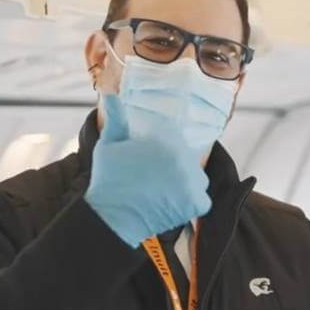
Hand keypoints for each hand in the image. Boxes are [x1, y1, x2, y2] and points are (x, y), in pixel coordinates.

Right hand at [84, 95, 211, 248]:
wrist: (110, 216)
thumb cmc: (108, 179)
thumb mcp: (109, 143)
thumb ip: (117, 118)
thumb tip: (110, 93)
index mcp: (167, 139)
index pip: (175, 139)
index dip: (161, 152)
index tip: (149, 164)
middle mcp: (184, 157)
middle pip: (187, 160)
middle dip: (173, 169)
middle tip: (152, 182)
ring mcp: (193, 180)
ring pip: (197, 179)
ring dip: (185, 185)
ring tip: (162, 193)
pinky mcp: (197, 202)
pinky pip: (202, 200)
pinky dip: (190, 204)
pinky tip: (172, 204)